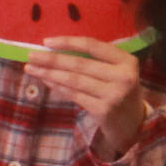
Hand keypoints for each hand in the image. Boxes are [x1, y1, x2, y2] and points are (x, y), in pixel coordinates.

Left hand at [30, 36, 147, 158]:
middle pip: (80, 64)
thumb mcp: (116, 72)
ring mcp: (114, 94)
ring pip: (74, 80)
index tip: (46, 41)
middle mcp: (123, 76)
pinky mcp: (104, 110)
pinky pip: (75, 95)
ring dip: (50, 74)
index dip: (68, 42)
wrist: (134, 123)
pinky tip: (47, 82)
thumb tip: (54, 51)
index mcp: (126, 60)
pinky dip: (58, 88)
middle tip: (31, 56)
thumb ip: (94, 61)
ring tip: (32, 69)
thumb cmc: (120, 91)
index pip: (93, 45)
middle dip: (52, 59)